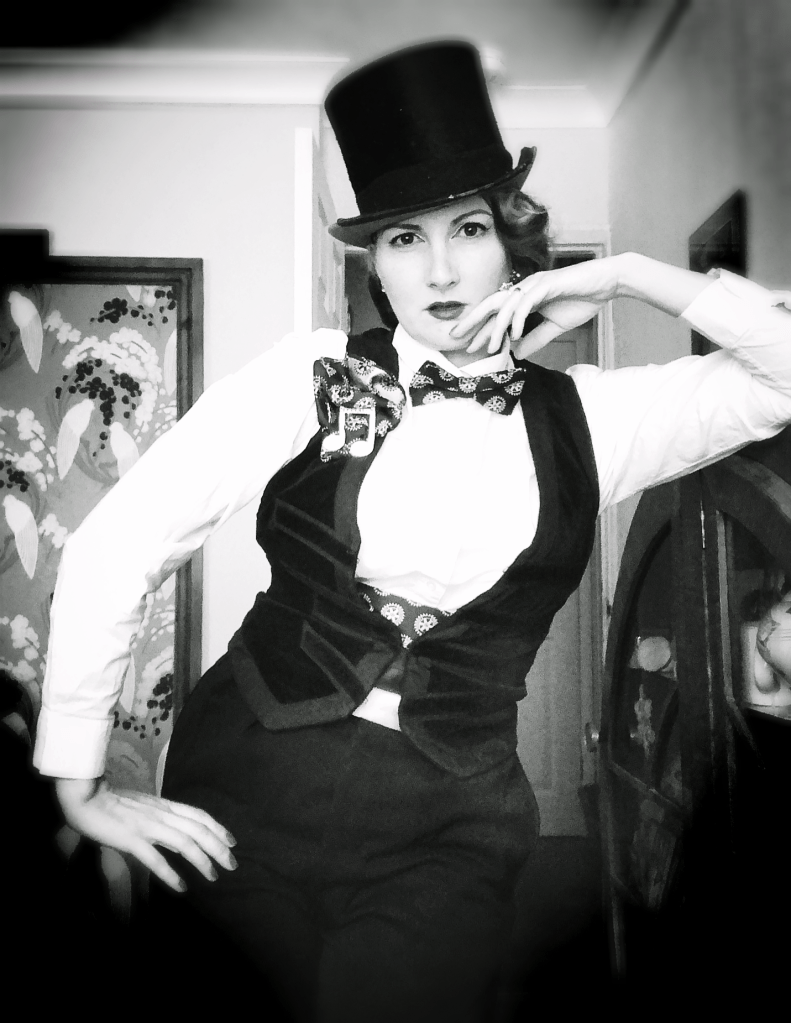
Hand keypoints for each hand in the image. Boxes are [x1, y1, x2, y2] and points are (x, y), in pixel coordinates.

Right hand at [56, 776, 236, 891]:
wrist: (85, 796)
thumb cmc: (111, 802)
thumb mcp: (144, 806)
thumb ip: (161, 820)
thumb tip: (178, 838)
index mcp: (164, 805)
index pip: (199, 815)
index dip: (218, 829)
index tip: (232, 843)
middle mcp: (161, 813)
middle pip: (199, 830)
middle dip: (219, 848)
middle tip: (233, 866)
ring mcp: (147, 825)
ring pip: (185, 843)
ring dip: (202, 861)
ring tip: (213, 878)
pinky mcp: (131, 838)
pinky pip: (156, 859)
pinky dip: (171, 874)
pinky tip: (181, 888)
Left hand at [449, 256, 625, 358]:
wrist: (606, 283)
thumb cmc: (582, 300)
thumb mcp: (555, 327)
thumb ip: (535, 338)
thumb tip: (517, 353)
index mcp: (524, 298)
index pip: (496, 314)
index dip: (481, 329)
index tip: (468, 346)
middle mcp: (524, 289)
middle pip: (491, 304)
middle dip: (472, 320)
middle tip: (454, 337)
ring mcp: (534, 285)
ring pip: (506, 305)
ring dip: (496, 327)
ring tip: (490, 348)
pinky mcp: (547, 283)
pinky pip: (526, 302)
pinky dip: (519, 318)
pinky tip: (515, 334)